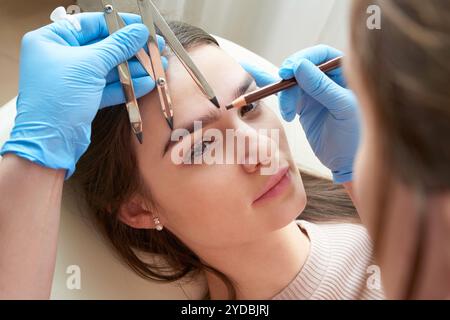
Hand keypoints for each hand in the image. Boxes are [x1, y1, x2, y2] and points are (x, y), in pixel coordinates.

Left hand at [0, 13, 165, 178]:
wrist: (51, 142)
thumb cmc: (58, 98)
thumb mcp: (90, 65)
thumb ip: (117, 46)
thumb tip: (139, 31)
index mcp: (51, 40)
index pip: (90, 24)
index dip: (118, 24)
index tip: (141, 25)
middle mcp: (60, 57)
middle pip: (103, 47)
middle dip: (131, 49)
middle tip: (155, 46)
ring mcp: (73, 79)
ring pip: (109, 68)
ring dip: (134, 68)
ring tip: (158, 65)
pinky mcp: (84, 98)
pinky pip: (109, 87)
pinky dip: (127, 85)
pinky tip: (148, 83)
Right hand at [243, 45, 360, 183]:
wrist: (347, 161)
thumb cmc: (355, 134)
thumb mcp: (342, 108)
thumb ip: (322, 86)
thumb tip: (300, 66)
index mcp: (344, 74)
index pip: (321, 55)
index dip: (303, 58)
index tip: (288, 70)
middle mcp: (328, 79)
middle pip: (301, 68)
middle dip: (289, 80)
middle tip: (281, 91)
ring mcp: (314, 92)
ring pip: (291, 83)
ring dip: (284, 96)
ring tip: (288, 114)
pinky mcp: (303, 106)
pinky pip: (287, 96)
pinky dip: (278, 98)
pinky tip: (266, 98)